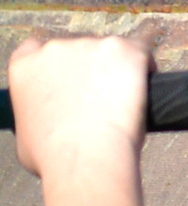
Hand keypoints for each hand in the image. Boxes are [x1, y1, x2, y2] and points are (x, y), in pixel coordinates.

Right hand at [5, 34, 149, 176]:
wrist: (85, 161)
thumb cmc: (54, 159)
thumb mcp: (27, 133)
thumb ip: (36, 111)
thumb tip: (49, 114)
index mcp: (26, 65)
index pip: (34, 50)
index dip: (53, 65)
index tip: (65, 79)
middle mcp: (56, 48)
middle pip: (77, 49)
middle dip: (88, 70)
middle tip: (98, 102)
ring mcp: (92, 44)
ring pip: (110, 52)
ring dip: (116, 71)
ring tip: (120, 106)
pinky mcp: (125, 49)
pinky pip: (140, 52)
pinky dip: (143, 68)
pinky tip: (143, 89)